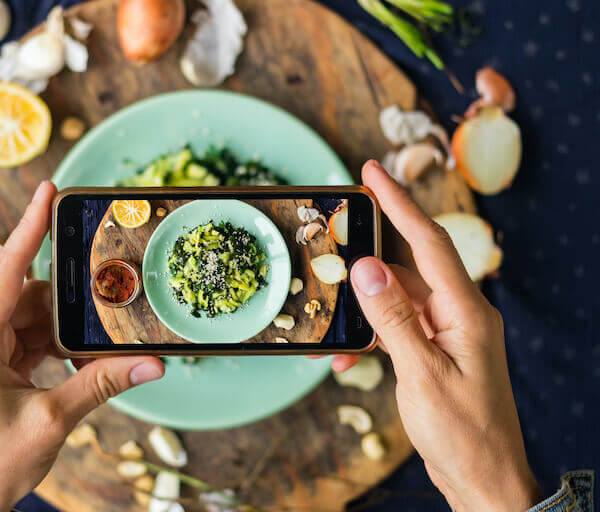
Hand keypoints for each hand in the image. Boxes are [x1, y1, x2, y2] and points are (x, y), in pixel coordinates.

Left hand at [0, 182, 164, 511]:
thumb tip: (151, 364)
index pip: (6, 271)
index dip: (28, 228)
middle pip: (28, 300)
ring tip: (95, 352)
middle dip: (66, 307)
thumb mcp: (52, 420)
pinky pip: (27, 345)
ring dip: (63, 335)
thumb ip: (102, 384)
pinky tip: (78, 365)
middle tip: (104, 303)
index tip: (47, 191)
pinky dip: (54, 351)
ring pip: (30, 323)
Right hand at [335, 161, 540, 511]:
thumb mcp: (421, 374)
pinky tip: (344, 361)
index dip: (399, 203)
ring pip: (393, 302)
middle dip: (365, 260)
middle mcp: (457, 313)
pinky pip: (393, 330)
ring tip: (328, 335)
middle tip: (331, 242)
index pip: (429, 242)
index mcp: (466, 311)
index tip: (372, 171)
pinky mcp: (432, 351)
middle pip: (405, 267)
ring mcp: (445, 333)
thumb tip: (367, 267)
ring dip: (359, 316)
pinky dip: (367, 340)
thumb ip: (393, 318)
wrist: (484, 479)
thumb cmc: (464, 432)